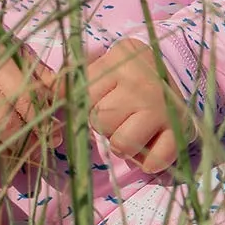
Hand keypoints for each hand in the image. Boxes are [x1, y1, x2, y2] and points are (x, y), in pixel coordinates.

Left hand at [82, 41, 183, 174]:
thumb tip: (46, 89)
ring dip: (122, 145)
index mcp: (119, 62)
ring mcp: (161, 109)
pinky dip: (147, 162)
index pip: (84, 96)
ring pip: (121, 144)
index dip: (89, 104)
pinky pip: (152, 162)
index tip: (103, 98)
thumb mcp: (104, 66)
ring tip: (132, 130)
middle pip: (101, 122)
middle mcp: (141, 84)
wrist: (178, 74)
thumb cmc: (130, 74)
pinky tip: (150, 145)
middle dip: (105, 125)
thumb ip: (75, 78)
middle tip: (120, 115)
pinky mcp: (179, 132)